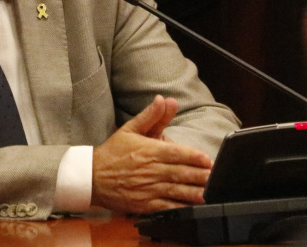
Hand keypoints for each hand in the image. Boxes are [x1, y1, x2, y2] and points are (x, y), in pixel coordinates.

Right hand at [91, 95, 212, 213]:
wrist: (92, 177)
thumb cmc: (113, 152)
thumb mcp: (130, 129)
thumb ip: (150, 116)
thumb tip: (163, 99)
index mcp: (148, 151)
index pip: (176, 153)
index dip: (193, 157)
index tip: (207, 159)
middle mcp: (150, 170)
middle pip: (180, 173)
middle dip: (199, 175)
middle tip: (214, 177)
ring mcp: (148, 189)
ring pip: (176, 191)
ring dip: (193, 192)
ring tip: (207, 192)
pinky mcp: (144, 204)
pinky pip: (166, 207)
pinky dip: (179, 207)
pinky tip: (191, 207)